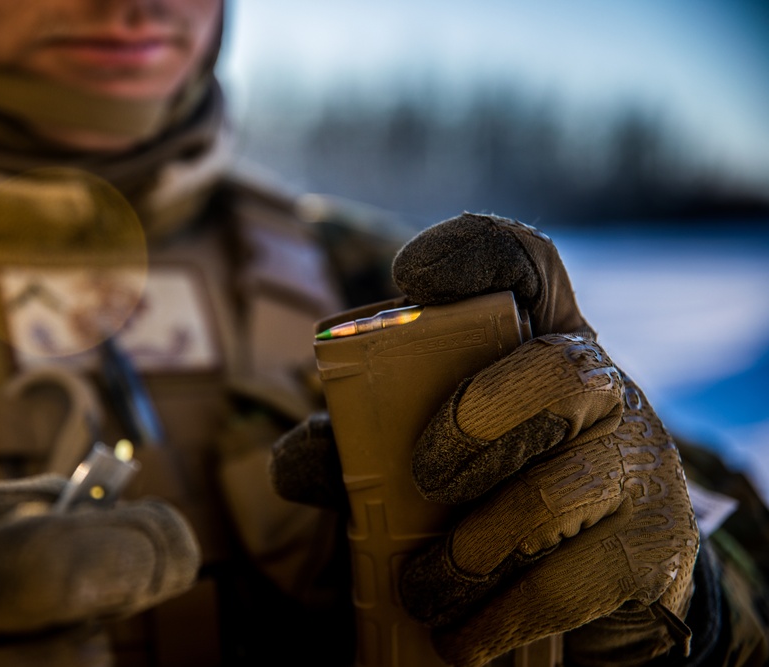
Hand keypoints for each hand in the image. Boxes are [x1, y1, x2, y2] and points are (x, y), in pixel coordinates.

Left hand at [273, 213, 698, 666]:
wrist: (610, 574)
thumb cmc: (499, 488)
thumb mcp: (436, 450)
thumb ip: (362, 447)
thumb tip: (294, 460)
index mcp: (536, 340)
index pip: (525, 264)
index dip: (474, 255)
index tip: (413, 278)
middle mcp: (598, 384)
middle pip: (552, 373)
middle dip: (472, 427)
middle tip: (426, 478)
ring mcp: (637, 461)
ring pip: (556, 489)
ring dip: (469, 551)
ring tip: (424, 588)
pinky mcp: (651, 545)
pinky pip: (570, 580)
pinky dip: (499, 616)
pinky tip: (462, 635)